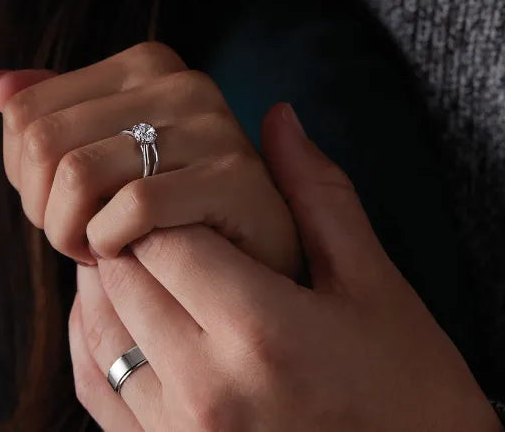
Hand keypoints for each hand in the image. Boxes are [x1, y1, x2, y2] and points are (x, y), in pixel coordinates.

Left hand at [0, 42, 300, 276]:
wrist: (261, 247)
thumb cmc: (175, 201)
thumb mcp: (111, 149)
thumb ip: (56, 113)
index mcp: (146, 63)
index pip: (25, 111)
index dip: (23, 173)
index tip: (57, 205)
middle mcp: (181, 81)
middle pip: (44, 142)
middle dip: (43, 208)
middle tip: (75, 235)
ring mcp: (212, 125)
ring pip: (77, 175)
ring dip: (71, 233)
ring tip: (98, 247)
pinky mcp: (234, 176)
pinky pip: (131, 208)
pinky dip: (111, 242)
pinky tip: (127, 253)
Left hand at [71, 103, 504, 431]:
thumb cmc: (410, 391)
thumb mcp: (373, 284)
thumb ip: (317, 193)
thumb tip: (278, 113)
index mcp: (260, 331)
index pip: (162, 233)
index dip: (158, 196)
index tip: (173, 182)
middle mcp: (207, 389)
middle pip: (123, 276)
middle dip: (129, 233)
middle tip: (149, 209)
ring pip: (100, 331)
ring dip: (105, 281)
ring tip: (128, 249)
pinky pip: (98, 391)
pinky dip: (93, 341)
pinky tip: (114, 312)